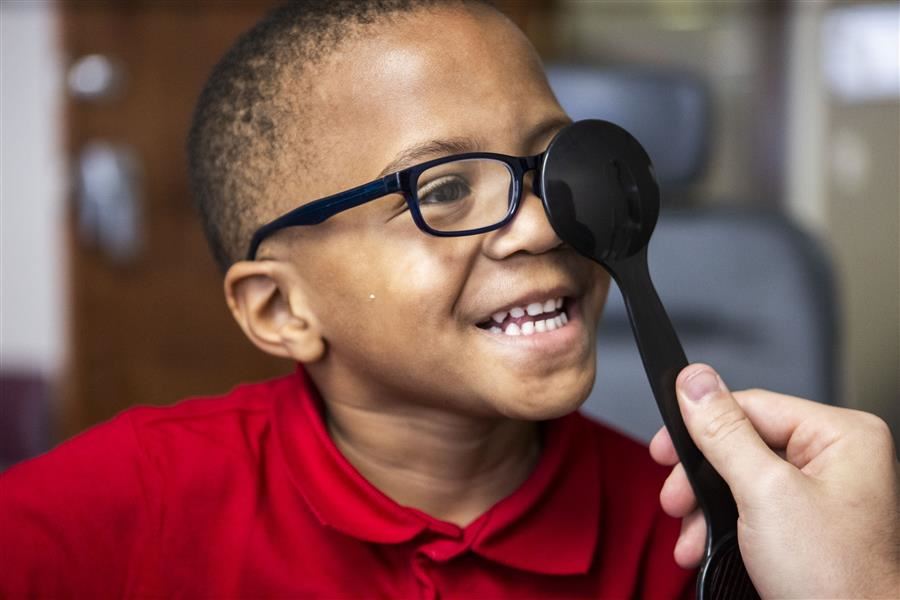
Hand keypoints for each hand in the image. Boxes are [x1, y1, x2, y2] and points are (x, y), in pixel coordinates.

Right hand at [650, 363, 899, 598]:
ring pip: (740, 475)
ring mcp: (822, 490)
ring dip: (704, 505)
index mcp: (842, 435)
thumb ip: (724, 432)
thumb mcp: (764, 494)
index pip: (752, 405)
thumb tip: (695, 381)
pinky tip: (702, 542)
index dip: (700, 426)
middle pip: (741, 440)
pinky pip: (751, 502)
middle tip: (674, 496)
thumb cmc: (836, 581)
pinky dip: (721, 523)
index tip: (664, 447)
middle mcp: (837, 456)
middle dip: (700, 476)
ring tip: (687, 531)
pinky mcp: (806, 521)